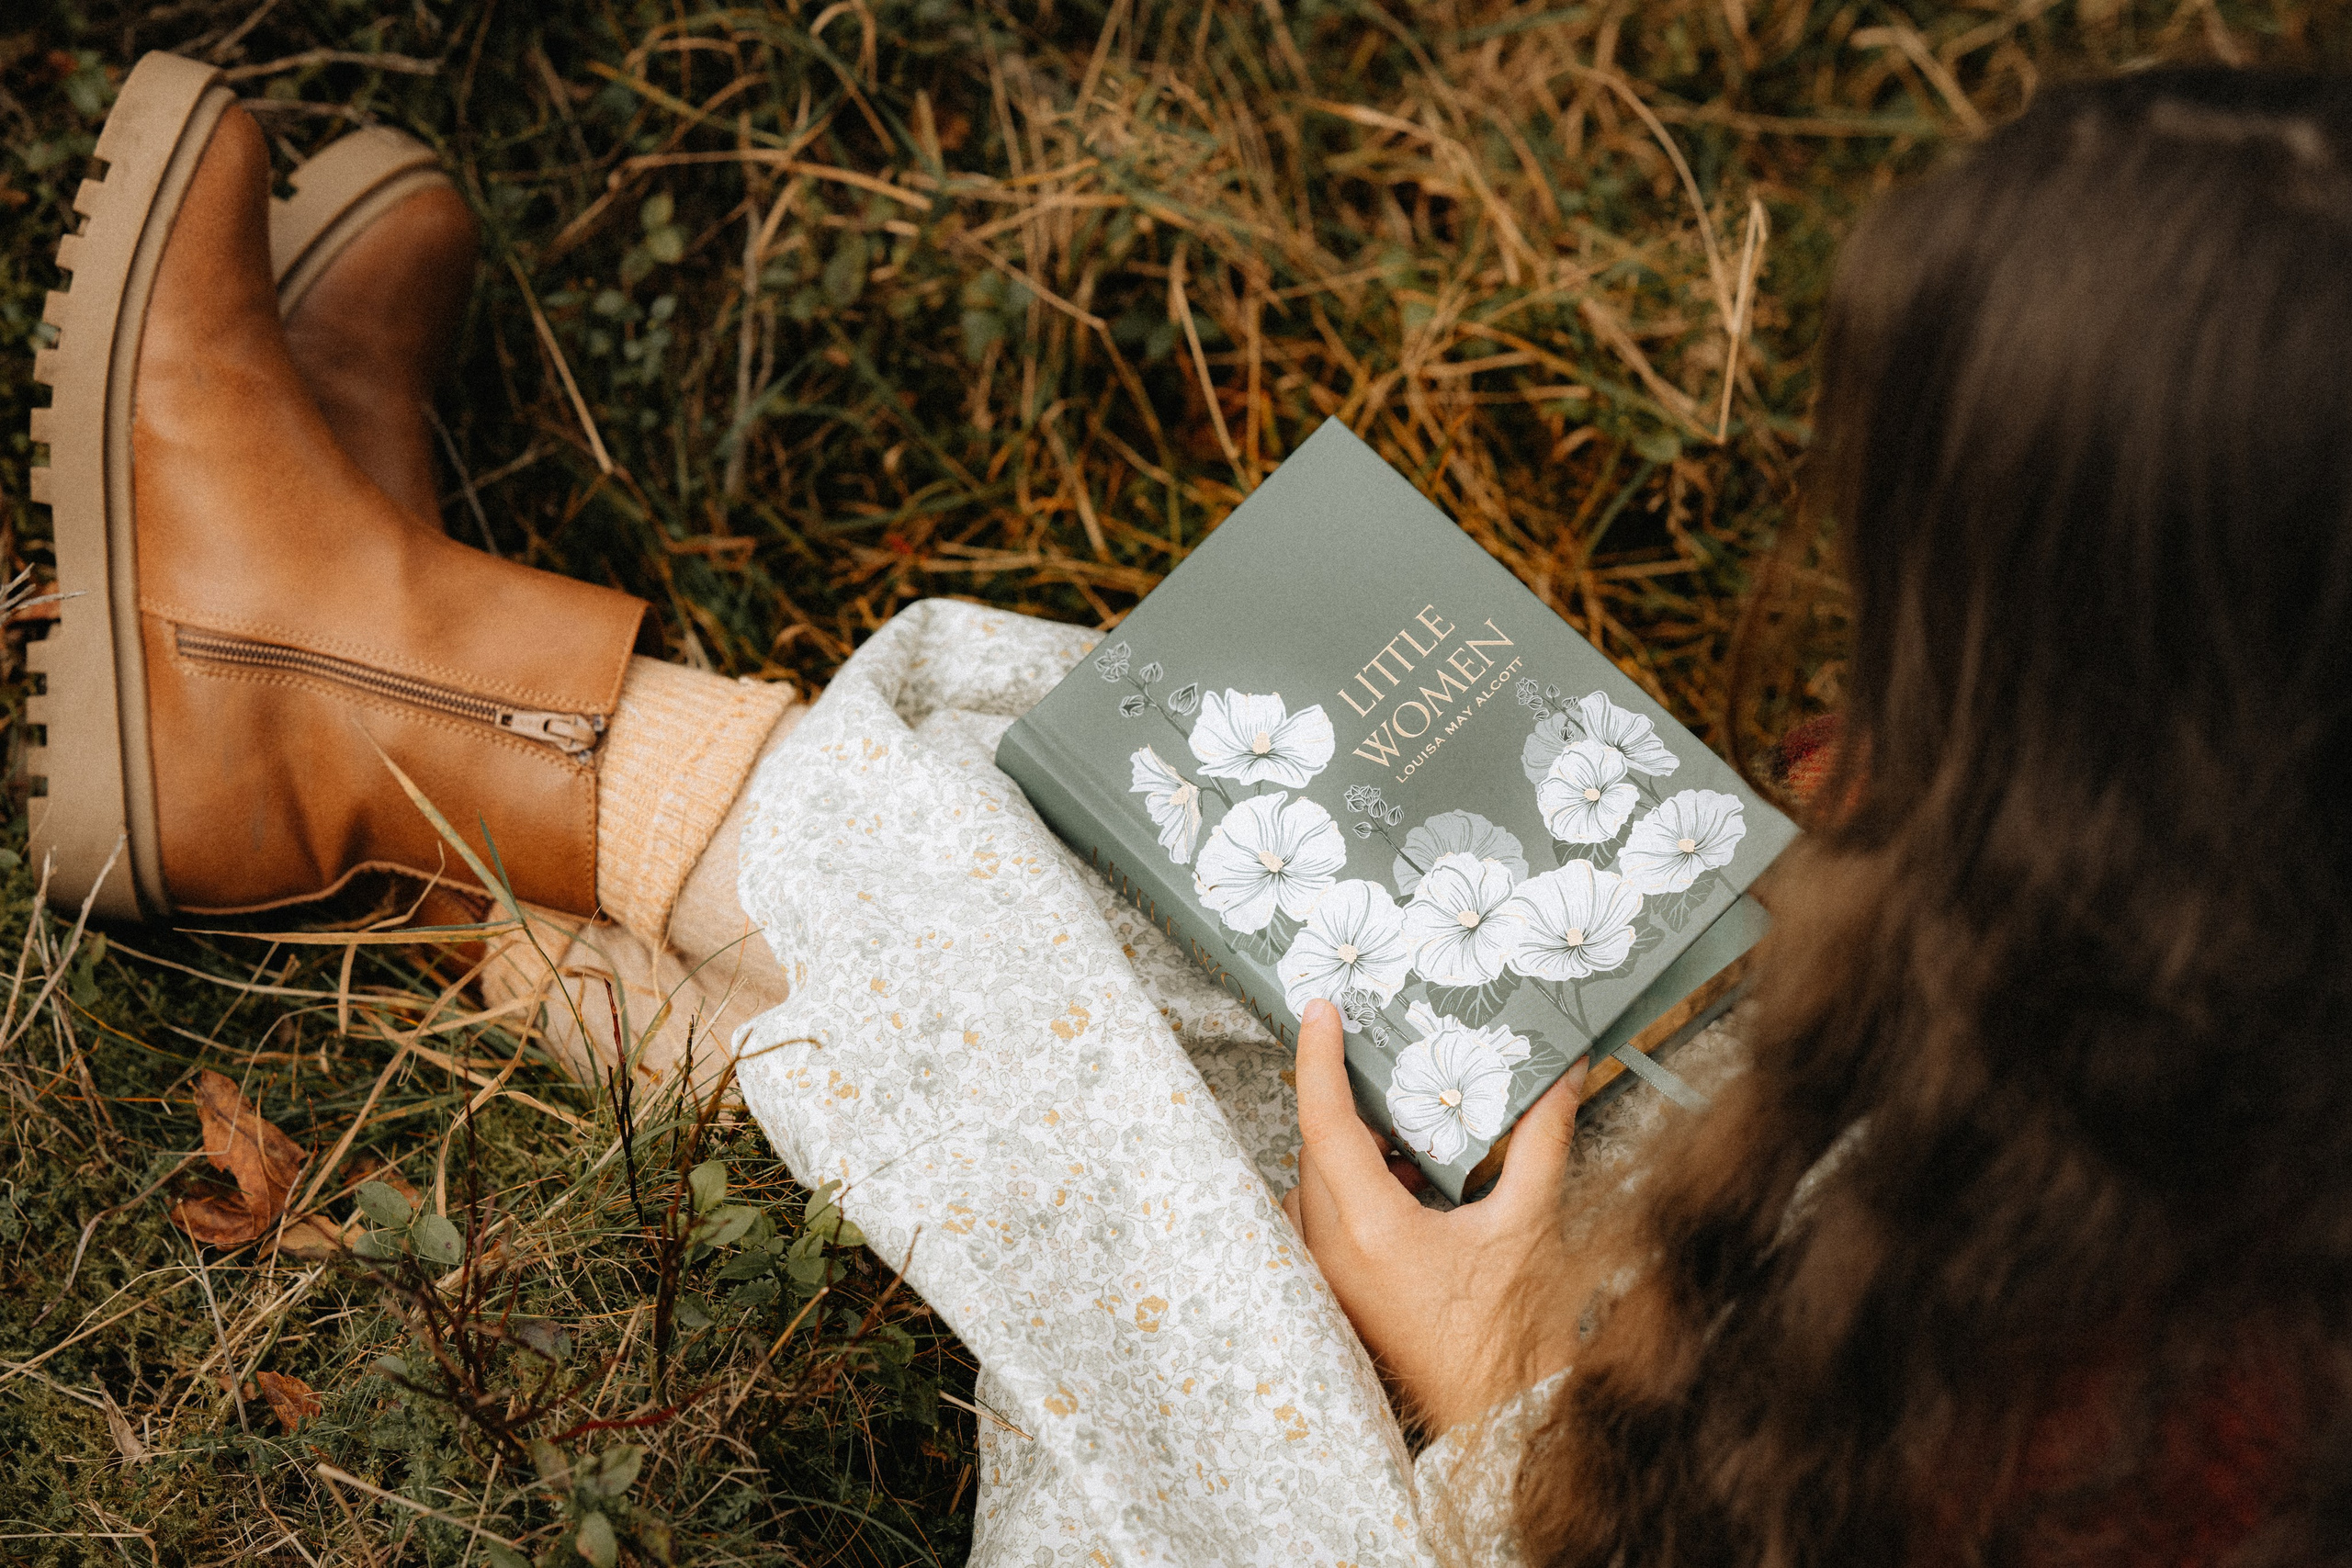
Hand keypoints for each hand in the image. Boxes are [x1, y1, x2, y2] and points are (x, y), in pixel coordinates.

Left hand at [1283, 998, 1593, 1431]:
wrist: (1504, 1415)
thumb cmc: (1516, 1330)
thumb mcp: (1529, 1223)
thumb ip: (1540, 1140)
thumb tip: (1562, 1074)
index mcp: (1372, 1231)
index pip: (1325, 1122)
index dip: (1318, 1058)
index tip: (1319, 1009)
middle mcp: (1334, 1254)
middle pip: (1317, 1150)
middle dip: (1349, 1104)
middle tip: (1390, 1065)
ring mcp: (1330, 1281)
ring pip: (1315, 1186)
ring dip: (1352, 1152)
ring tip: (1410, 1137)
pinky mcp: (1339, 1298)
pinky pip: (1324, 1223)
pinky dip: (1354, 1191)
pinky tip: (1411, 1187)